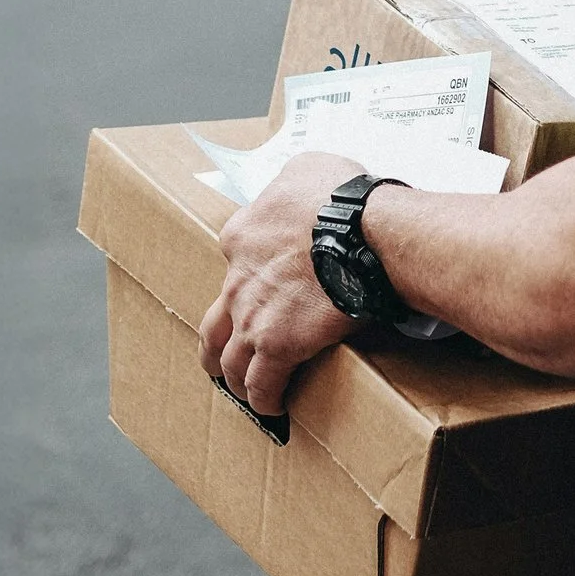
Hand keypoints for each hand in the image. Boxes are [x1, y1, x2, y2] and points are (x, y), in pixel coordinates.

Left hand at [198, 150, 363, 418]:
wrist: (358, 230)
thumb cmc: (342, 196)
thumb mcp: (309, 167)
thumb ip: (294, 180)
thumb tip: (304, 186)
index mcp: (242, 234)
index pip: (234, 261)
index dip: (248, 278)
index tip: (263, 288)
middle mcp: (237, 278)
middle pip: (215, 321)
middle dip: (218, 342)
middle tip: (227, 355)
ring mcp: (252, 315)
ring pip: (228, 358)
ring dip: (235, 376)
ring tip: (246, 390)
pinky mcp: (276, 346)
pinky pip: (262, 384)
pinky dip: (265, 399)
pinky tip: (272, 408)